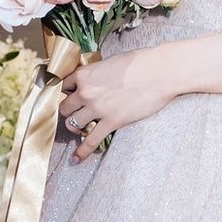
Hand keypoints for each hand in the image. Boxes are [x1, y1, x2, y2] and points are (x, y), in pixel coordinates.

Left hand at [59, 47, 175, 160]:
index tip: (70, 97)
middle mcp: (85, 92)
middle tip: (77, 112)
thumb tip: (92, 81)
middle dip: (69, 111)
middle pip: (64, 108)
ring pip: (73, 124)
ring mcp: (97, 109)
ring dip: (75, 127)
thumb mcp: (108, 63)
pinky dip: (82, 151)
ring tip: (81, 128)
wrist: (158, 73)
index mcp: (84, 75)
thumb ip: (95, 74)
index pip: (63, 87)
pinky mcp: (111, 122)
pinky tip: (76, 159)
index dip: (66, 92)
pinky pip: (91, 141)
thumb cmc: (137, 63)